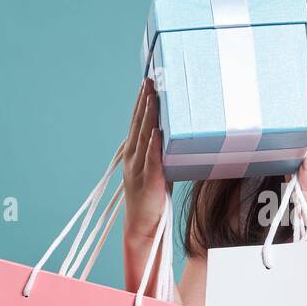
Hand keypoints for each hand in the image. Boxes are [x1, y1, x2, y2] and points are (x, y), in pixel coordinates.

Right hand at [123, 76, 170, 240]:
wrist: (143, 226)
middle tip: (150, 79)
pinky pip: (151, 159)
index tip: (147, 82)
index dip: (141, 101)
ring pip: (144, 136)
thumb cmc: (153, 197)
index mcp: (134, 152)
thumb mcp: (157, 168)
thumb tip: (173, 133)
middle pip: (139, 123)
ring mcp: (138, 168)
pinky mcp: (149, 181)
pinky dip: (153, 144)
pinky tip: (157, 131)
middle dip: (144, 100)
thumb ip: (161, 151)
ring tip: (153, 96)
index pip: (137, 122)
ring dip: (148, 115)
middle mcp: (133, 156)